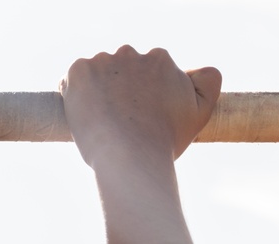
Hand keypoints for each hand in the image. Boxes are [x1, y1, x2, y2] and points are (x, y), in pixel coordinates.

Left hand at [60, 46, 220, 167]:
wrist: (131, 155)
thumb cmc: (165, 141)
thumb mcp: (201, 112)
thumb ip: (208, 83)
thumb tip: (197, 70)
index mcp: (160, 59)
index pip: (143, 73)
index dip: (137, 97)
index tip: (135, 117)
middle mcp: (132, 53)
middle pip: (118, 70)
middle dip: (116, 90)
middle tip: (117, 122)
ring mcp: (103, 61)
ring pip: (94, 75)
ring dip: (94, 93)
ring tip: (101, 123)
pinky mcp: (80, 71)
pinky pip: (70, 79)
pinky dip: (73, 95)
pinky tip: (83, 116)